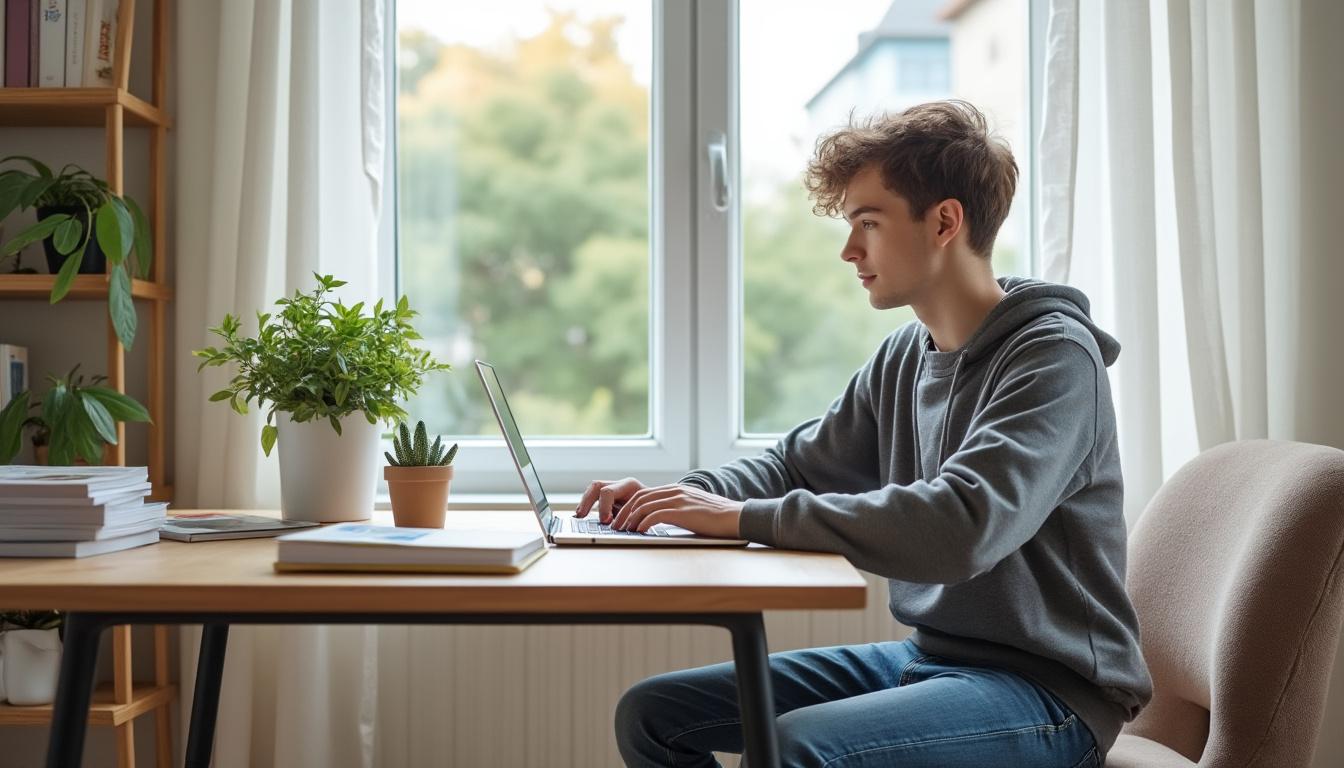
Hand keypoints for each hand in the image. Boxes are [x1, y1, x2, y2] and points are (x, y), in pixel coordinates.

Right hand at [575, 477, 647, 523]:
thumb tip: (617, 528)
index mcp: (630, 486)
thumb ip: (630, 518)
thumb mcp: (645, 514)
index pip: (608, 492)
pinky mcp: (610, 498)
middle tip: (582, 516)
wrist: (660, 507)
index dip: (603, 507)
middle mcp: (620, 485)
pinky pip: (594, 499)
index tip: (605, 521)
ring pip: (593, 490)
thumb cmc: (653, 511)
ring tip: (579, 517)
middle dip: (587, 501)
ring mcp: (614, 489)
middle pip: (597, 486)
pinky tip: (583, 517)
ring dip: (584, 503)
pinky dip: (587, 507)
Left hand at [609, 484, 743, 538]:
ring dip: (630, 519)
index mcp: (676, 489)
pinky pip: (655, 515)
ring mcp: (678, 500)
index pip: (644, 493)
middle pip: (639, 498)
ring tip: (624, 531)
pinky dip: (643, 523)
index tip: (621, 519)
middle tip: (616, 526)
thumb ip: (677, 508)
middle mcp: (675, 491)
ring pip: (644, 505)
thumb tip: (661, 519)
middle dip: (624, 512)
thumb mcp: (693, 508)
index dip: (629, 506)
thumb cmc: (716, 518)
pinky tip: (639, 532)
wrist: (735, 517)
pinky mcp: (682, 511)